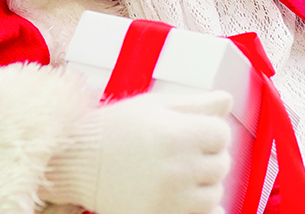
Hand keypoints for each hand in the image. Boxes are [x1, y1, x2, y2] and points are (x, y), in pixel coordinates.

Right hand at [44, 90, 231, 213]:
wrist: (76, 163)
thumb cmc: (115, 130)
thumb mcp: (155, 105)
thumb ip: (195, 104)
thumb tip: (227, 101)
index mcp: (178, 135)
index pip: (222, 135)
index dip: (211, 131)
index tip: (196, 131)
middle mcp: (178, 169)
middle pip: (221, 165)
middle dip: (208, 156)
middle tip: (185, 152)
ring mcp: (170, 198)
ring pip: (213, 194)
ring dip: (204, 184)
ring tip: (180, 174)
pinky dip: (198, 208)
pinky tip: (183, 196)